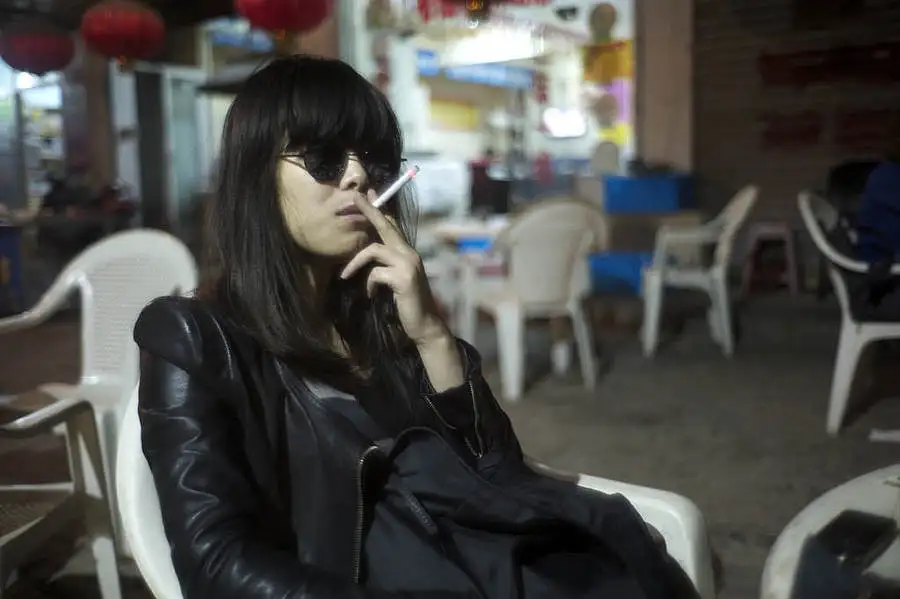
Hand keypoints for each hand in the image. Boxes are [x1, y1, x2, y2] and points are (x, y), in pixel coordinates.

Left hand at [339, 190, 448, 346]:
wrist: (424, 324)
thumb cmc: (407, 304)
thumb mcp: (395, 280)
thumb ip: (385, 266)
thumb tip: (365, 258)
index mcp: (407, 253)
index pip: (392, 226)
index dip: (381, 209)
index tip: (369, 193)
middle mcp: (409, 253)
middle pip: (386, 226)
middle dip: (370, 210)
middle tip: (355, 196)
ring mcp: (408, 264)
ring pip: (374, 250)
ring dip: (355, 263)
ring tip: (344, 276)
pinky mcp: (403, 278)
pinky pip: (375, 273)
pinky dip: (368, 284)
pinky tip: (370, 295)